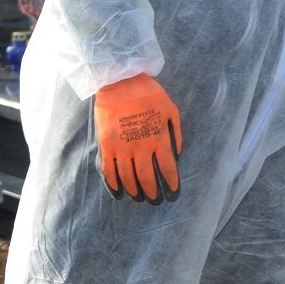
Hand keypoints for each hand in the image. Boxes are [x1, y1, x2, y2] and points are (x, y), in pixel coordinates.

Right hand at [93, 73, 182, 203]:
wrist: (121, 83)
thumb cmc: (149, 94)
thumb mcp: (171, 110)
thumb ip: (176, 133)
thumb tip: (177, 154)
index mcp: (159, 138)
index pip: (167, 167)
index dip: (171, 182)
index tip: (173, 192)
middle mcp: (141, 146)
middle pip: (147, 177)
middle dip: (152, 191)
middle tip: (155, 200)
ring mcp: (122, 147)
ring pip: (128, 176)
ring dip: (133, 189)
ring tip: (138, 196)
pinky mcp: (107, 145)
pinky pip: (109, 169)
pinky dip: (113, 182)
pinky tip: (118, 190)